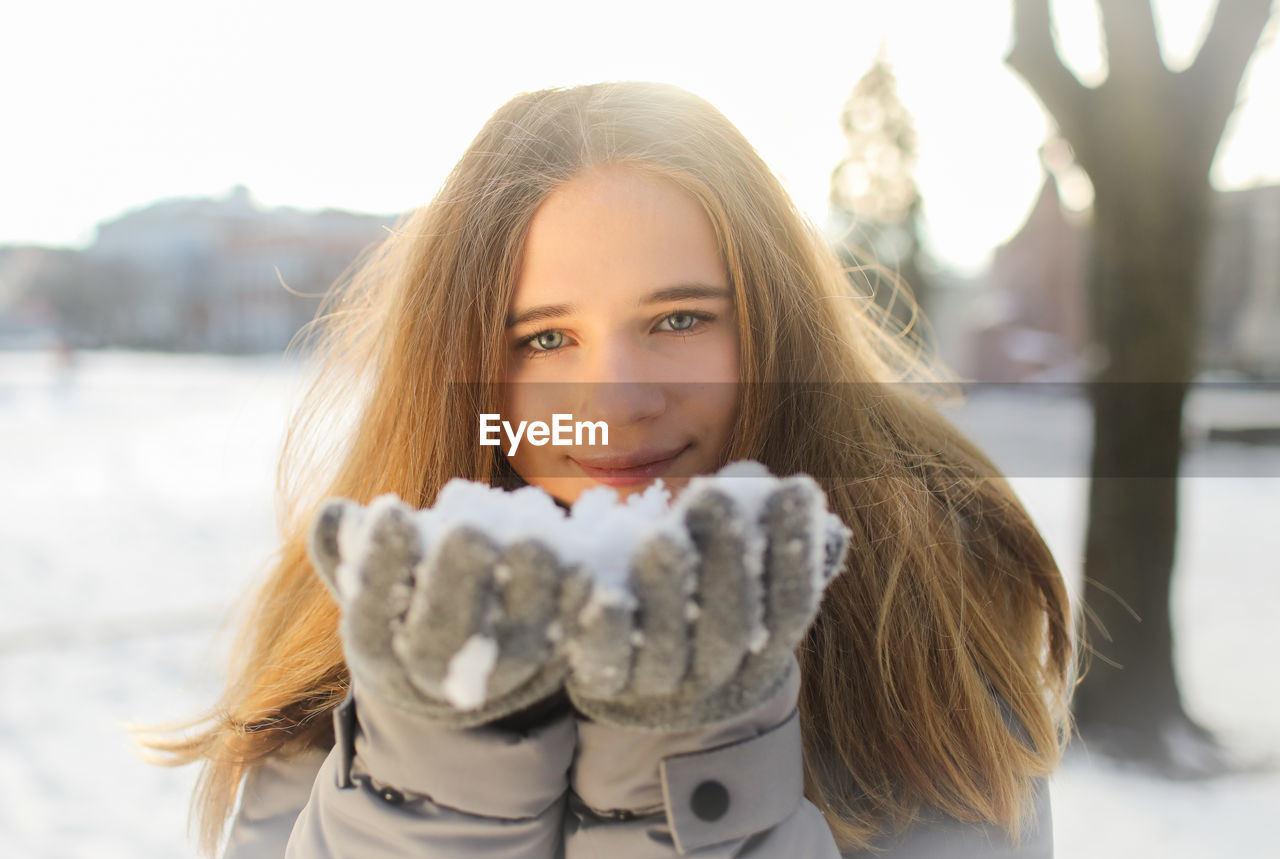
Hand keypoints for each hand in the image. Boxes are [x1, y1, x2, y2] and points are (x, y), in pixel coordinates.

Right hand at [306, 484, 585, 727]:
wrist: (462, 661)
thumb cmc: (407, 600)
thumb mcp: (371, 578)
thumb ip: (348, 551)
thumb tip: (335, 513)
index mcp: (381, 655)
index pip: (372, 618)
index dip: (380, 566)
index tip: (389, 508)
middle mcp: (436, 679)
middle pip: (441, 642)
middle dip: (453, 583)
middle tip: (466, 530)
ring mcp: (499, 679)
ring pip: (512, 646)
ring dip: (526, 592)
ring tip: (530, 537)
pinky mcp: (552, 668)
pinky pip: (569, 643)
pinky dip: (580, 606)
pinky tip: (585, 563)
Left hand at [562, 461, 850, 730]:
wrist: (631, 693)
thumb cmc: (695, 611)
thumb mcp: (737, 578)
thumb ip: (765, 539)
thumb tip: (805, 495)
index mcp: (761, 654)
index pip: (790, 605)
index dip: (795, 550)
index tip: (797, 489)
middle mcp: (715, 679)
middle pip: (729, 628)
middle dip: (726, 561)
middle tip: (713, 495)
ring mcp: (658, 689)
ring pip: (668, 650)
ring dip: (666, 591)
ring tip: (661, 535)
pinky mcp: (602, 687)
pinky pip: (603, 664)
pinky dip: (604, 629)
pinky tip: (599, 588)